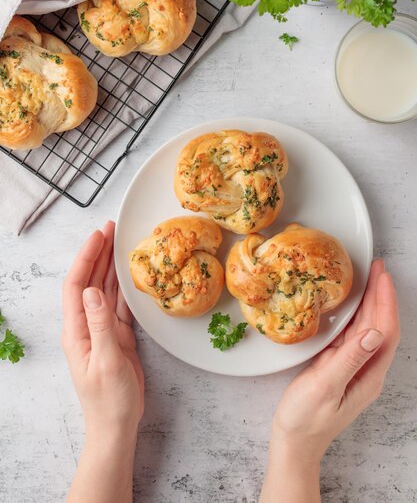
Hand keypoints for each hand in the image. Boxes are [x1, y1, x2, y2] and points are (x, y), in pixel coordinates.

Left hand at [62, 220, 143, 440]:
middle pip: (89, 280)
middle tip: (111, 229)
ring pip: (104, 289)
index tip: (98, 236)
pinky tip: (129, 272)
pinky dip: (123, 285)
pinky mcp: (117, 336)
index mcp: (77, 330)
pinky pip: (119, 304)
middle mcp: (86, 324)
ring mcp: (102, 329)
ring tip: (119, 242)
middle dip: (98, 253)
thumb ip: (101, 325)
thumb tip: (93, 291)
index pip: (76, 284)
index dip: (86, 257)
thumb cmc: (109, 400)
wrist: (116, 424)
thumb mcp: (107, 362)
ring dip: (110, 265)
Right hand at [260, 260, 399, 502]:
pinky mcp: (339, 366)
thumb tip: (372, 332)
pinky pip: (351, 335)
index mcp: (368, 375)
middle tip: (377, 268)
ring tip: (368, 278)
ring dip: (369, 302)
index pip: (385, 331)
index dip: (385, 301)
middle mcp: (366, 369)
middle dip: (381, 295)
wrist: (293, 442)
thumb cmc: (306, 419)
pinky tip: (349, 304)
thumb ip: (349, 359)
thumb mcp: (325, 387)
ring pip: (367, 328)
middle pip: (380, 326)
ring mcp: (353, 367)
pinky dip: (353, 315)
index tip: (382, 276)